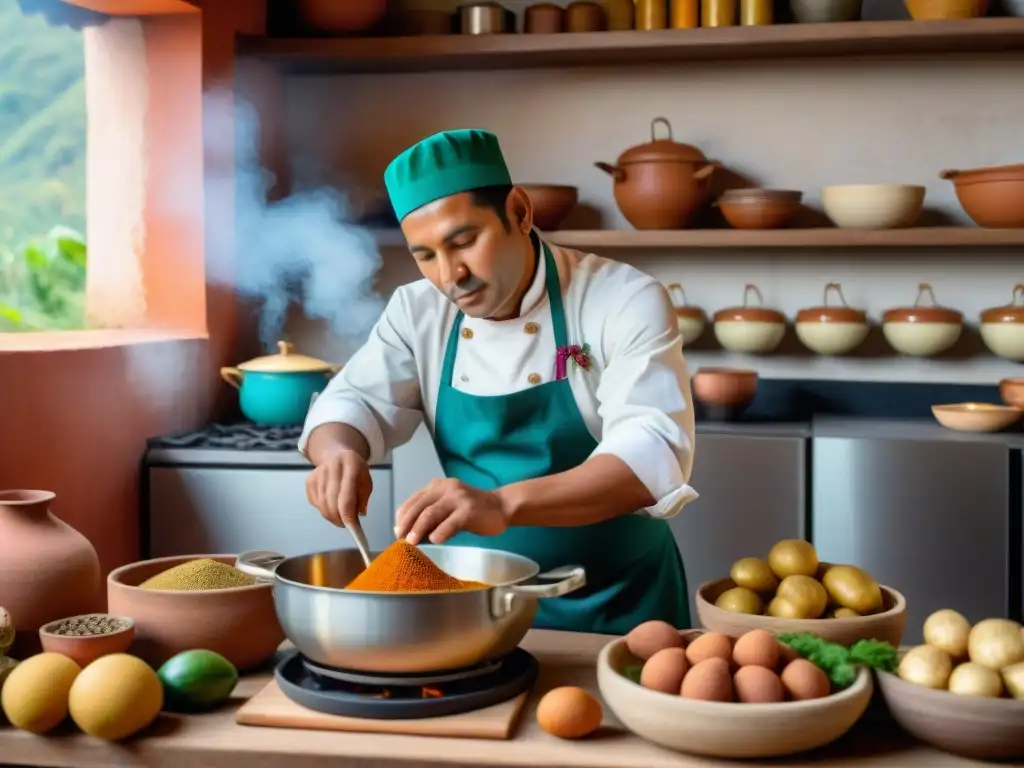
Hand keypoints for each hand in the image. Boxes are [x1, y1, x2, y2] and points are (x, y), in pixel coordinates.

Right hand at [305, 449, 372, 528]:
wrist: (336, 454)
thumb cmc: (355, 471)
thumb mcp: (366, 480)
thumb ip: (363, 498)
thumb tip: (357, 516)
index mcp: (350, 464)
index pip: (347, 496)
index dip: (348, 515)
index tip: (352, 528)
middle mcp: (332, 466)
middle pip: (332, 502)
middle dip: (339, 518)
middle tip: (346, 524)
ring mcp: (318, 473)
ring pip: (322, 504)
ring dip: (331, 515)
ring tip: (340, 517)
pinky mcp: (309, 480)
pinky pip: (315, 503)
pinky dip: (324, 509)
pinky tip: (331, 506)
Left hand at [395, 478, 509, 545]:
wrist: (501, 507)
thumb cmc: (471, 511)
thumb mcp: (447, 508)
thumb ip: (431, 515)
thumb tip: (410, 534)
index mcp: (437, 486)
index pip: (414, 500)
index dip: (403, 516)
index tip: (397, 531)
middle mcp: (446, 488)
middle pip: (420, 506)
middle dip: (407, 523)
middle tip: (400, 539)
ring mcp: (458, 498)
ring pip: (431, 513)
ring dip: (419, 528)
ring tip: (412, 542)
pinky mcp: (469, 510)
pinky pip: (450, 522)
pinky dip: (440, 532)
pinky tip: (435, 541)